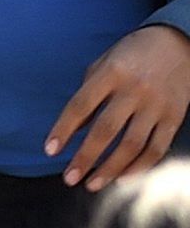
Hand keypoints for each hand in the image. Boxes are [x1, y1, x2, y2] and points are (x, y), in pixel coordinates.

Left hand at [47, 23, 189, 186]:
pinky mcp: (174, 118)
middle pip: (106, 131)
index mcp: (110, 73)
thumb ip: (88, 94)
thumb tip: (72, 130)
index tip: (50, 150)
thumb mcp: (104, 64)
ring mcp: (156, 106)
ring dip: (111, 169)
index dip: (63, 129)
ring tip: (92, 184)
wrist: (177, 43)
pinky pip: (156, 148)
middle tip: (69, 178)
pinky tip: (123, 178)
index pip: (80, 106)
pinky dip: (140, 167)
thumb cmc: (131, 54)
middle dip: (86, 158)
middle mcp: (133, 91)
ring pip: (132, 145)